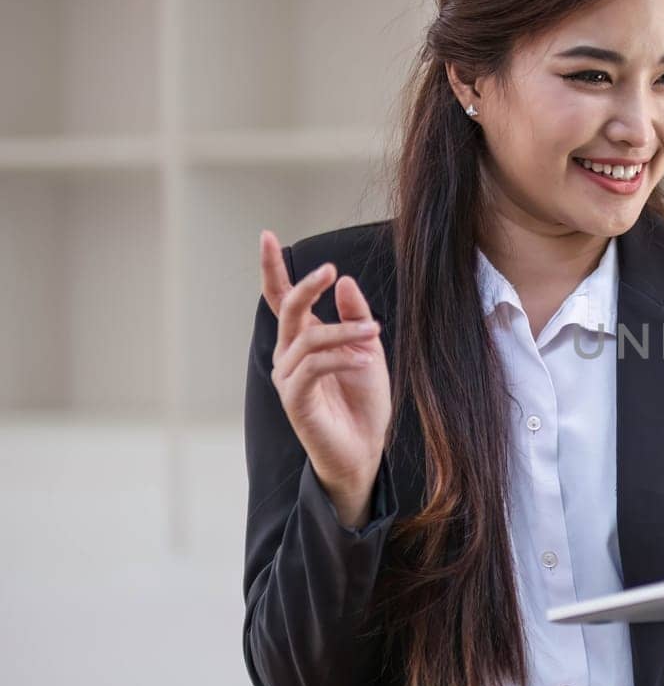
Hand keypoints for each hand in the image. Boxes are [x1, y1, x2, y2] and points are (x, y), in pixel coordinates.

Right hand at [259, 229, 391, 527]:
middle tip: (329, 269)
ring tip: (374, 332)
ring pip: (307, 338)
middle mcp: (289, 356)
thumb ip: (355, 316)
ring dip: (344, 331)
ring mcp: (288, 378)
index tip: (267, 236)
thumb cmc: (363, 402)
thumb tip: (344, 280)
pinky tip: (363, 358)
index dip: (274, 269)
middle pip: (288, 310)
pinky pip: (313, 367)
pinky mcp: (295, 400)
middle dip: (306, 286)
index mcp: (303, 340)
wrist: (365, 449)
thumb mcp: (367, 350)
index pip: (282, 299)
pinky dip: (339, 357)